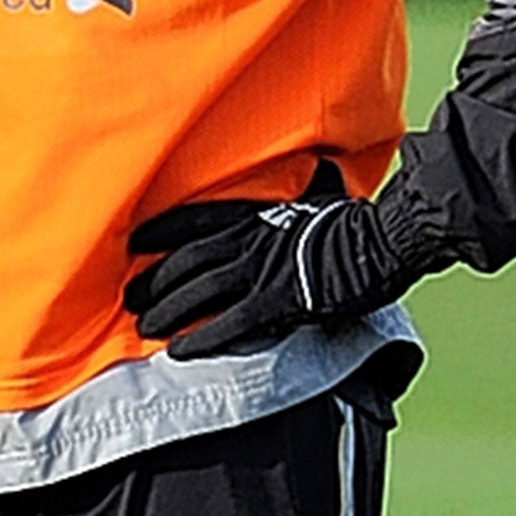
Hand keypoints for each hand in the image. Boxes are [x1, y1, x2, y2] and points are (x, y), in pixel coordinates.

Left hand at [123, 162, 414, 359]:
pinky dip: (201, 336)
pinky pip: (230, 322)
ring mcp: (261, 269)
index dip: (161, 231)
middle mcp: (249, 240)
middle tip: (129, 296)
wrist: (386, 240)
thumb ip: (310, 182)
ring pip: (199, 290)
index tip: (134, 241)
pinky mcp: (278, 300)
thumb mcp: (324, 193)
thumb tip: (322, 165)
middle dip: (154, 279)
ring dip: (168, 309)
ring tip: (143, 325)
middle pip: (186, 260)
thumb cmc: (357, 220)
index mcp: (254, 215)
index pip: (195, 220)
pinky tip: (179, 350)